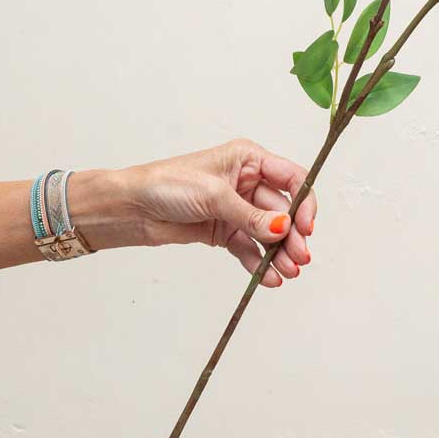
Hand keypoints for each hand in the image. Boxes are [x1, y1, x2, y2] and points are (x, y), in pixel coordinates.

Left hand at [125, 139, 316, 287]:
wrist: (132, 208)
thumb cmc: (166, 184)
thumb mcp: (214, 196)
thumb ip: (251, 216)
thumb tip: (283, 229)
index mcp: (248, 159)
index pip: (291, 178)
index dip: (303, 202)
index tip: (306, 227)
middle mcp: (247, 182)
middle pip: (283, 211)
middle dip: (292, 236)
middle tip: (299, 258)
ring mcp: (237, 209)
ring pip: (269, 233)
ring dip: (279, 253)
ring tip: (286, 272)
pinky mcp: (225, 231)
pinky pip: (250, 248)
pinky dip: (260, 263)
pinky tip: (268, 277)